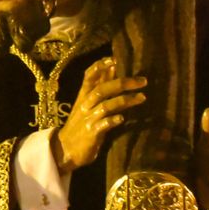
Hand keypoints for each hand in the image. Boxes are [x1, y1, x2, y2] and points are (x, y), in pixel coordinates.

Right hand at [54, 58, 146, 173]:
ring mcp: (88, 119)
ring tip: (142, 98)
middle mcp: (85, 105)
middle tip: (143, 81)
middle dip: (123, 83)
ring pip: (106, 106)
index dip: (100, 66)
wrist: (65, 149)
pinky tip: (122, 118)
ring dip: (125, 100)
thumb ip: (100, 86)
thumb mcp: (87, 103)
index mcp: (83, 96)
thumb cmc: (80, 124)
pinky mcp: (92, 133)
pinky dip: (112, 120)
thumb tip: (112, 67)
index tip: (114, 60)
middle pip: (102, 89)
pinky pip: (103, 125)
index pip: (89, 76)